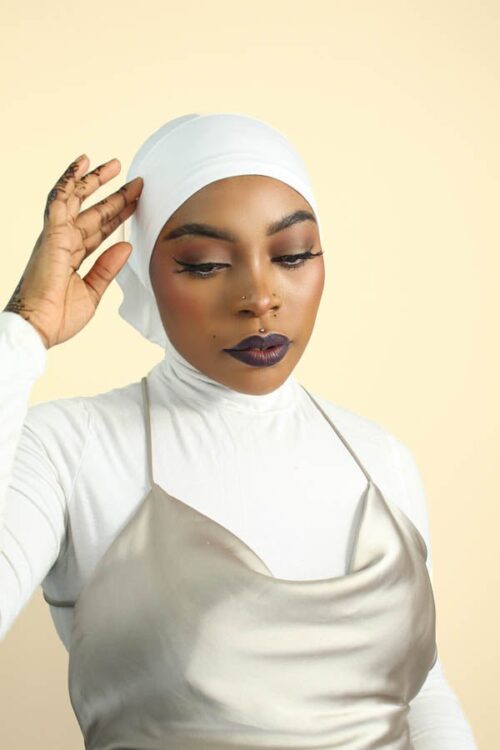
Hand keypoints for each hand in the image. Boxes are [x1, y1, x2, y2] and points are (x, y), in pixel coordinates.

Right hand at [3, 154, 142, 348]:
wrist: (39, 327)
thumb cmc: (58, 316)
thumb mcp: (93, 291)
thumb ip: (108, 267)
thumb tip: (127, 247)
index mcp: (73, 256)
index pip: (100, 229)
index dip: (119, 215)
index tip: (137, 202)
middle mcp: (64, 242)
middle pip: (93, 211)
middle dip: (115, 196)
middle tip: (136, 181)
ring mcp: (56, 236)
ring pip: (77, 199)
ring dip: (95, 181)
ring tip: (116, 165)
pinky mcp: (51, 234)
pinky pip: (60, 199)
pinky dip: (70, 180)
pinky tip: (82, 165)